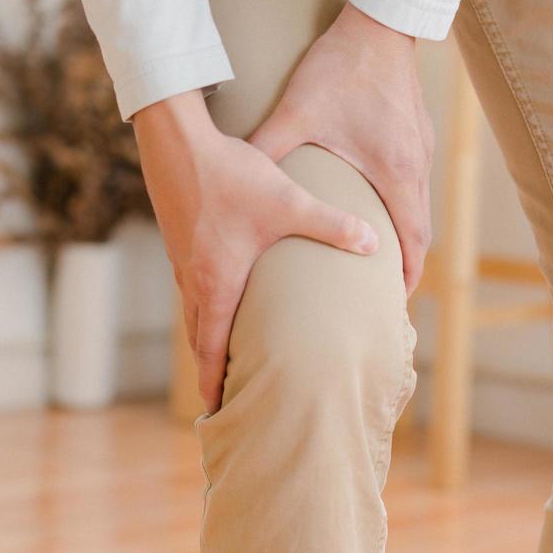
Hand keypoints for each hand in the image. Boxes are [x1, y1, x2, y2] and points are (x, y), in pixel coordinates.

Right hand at [134, 91, 379, 411]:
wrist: (178, 144)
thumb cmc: (230, 176)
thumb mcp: (288, 201)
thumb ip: (332, 224)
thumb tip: (374, 243)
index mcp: (217, 284)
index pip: (210, 348)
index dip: (213, 380)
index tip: (215, 407)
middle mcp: (195, 280)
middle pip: (198, 337)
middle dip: (209, 368)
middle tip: (221, 394)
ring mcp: (183, 262)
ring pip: (193, 312)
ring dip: (205, 337)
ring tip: (220, 355)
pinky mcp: (180, 243)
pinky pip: (191, 287)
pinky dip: (202, 307)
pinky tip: (219, 298)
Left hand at [249, 3, 433, 292]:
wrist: (380, 21)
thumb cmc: (342, 65)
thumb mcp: (298, 110)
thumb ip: (268, 147)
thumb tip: (235, 176)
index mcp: (394, 170)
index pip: (412, 240)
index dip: (405, 275)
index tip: (393, 303)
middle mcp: (415, 165)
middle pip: (419, 230)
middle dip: (403, 264)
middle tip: (383, 295)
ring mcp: (420, 148)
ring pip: (417, 207)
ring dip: (402, 235)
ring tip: (379, 261)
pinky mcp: (415, 133)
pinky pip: (413, 183)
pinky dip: (400, 206)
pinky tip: (375, 209)